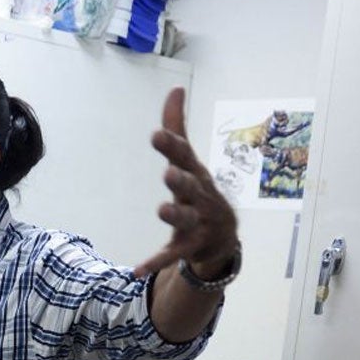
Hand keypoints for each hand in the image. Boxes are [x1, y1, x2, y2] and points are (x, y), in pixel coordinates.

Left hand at [134, 87, 237, 277]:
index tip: (157, 135)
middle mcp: (198, 197)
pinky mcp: (189, 247)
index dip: (172, 146)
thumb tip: (175, 89)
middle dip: (181, 180)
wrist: (223, 237)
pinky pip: (171, 255)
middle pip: (189, 187)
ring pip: (185, 219)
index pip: (184, 157)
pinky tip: (137, 270)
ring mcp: (197, 223)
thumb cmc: (200, 192)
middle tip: (169, 173)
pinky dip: (155, 263)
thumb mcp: (189, 161)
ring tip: (162, 210)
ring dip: (175, 215)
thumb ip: (178, 129)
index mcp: (195, 174)